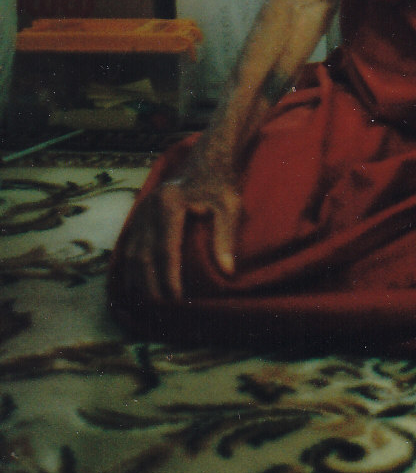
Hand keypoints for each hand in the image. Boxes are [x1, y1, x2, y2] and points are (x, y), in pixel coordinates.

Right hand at [118, 144, 241, 304]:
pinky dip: (131, 269)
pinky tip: (136, 288)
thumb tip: (227, 271)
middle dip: (151, 284)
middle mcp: (149, 207)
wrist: (205, 163)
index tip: (176, 298)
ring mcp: (140, 211)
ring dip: (138, 281)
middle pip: (144, 254)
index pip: (165, 248)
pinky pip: (129, 247)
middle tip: (163, 309)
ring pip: (132, 253)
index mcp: (169, 203)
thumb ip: (225, 237)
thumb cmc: (219, 186)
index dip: (168, 276)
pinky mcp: (138, 216)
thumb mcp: (229, 207)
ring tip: (149, 305)